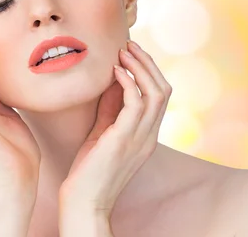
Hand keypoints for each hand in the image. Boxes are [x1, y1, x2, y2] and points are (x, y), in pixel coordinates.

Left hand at [58, 40, 171, 215]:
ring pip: (156, 93)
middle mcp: (149, 136)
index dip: (149, 71)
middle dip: (148, 63)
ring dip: (140, 67)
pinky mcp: (124, 139)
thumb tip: (111, 82)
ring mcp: (140, 138)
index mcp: (147, 135)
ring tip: (123, 52)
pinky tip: (115, 71)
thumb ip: (111, 110)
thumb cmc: (89, 170)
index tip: (131, 53)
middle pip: (164, 90)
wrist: (83, 201)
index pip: (160, 96)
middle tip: (129, 45)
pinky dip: (129, 82)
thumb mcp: (103, 133)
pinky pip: (136, 103)